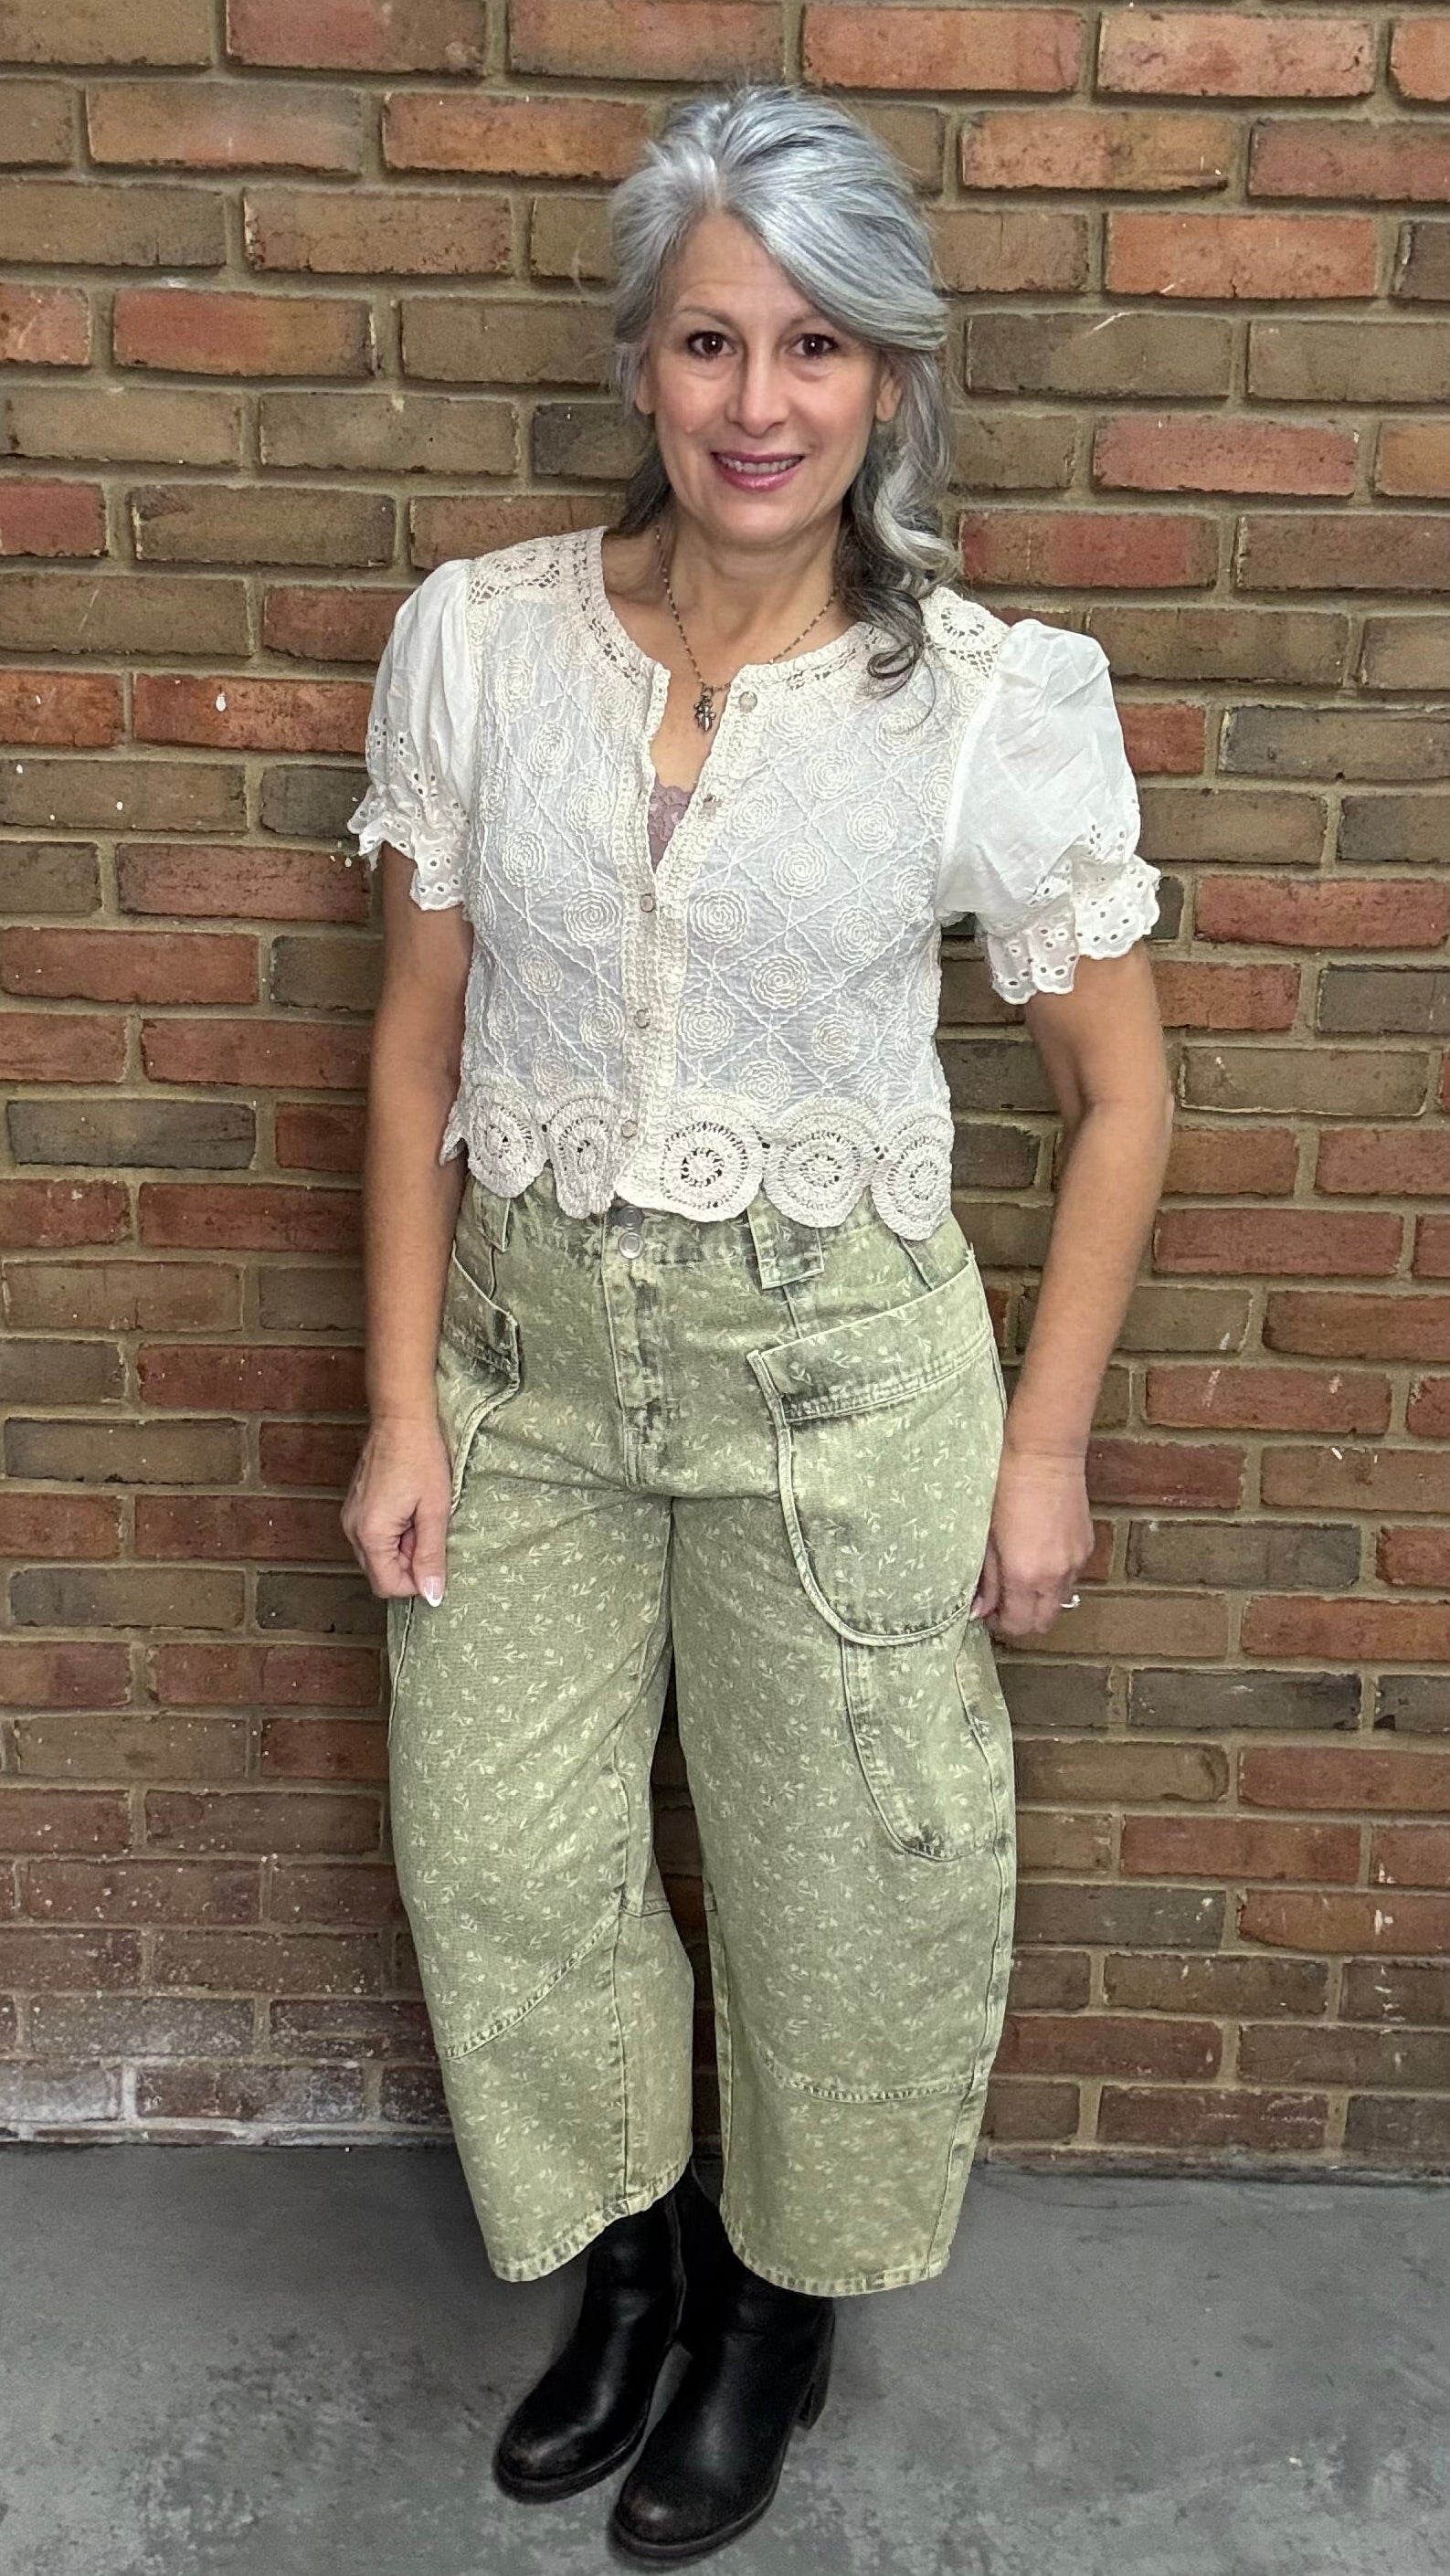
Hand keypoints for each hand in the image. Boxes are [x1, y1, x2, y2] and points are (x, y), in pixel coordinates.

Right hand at [342, 1415, 451, 1603]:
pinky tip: (410, 1508)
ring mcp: (351, 1516)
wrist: (401, 1418)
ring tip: (420, 1516)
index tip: (434, 1559)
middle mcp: (352, 1530)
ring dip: (402, 1547)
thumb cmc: (421, 1459)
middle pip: (379, 1572)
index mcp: (370, 1535)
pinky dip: (393, 1532)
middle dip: (408, 1563)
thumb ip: (431, 1556)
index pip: (387, 1586)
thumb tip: (432, 1596)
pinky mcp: (355, 1506)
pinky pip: (373, 1536)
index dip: (415, 1582)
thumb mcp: (434, 1510)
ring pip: (377, 1554)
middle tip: (428, 1531)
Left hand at [969, 1442, 1092, 1640]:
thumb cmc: (1004, 1489)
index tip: (989, 1611)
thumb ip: (987, 1578)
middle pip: (1043, 1623)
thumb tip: (980, 1610)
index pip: (1019, 1625)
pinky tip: (1039, 1556)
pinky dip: (1055, 1579)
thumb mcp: (986, 1536)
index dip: (1001, 1625)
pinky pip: (1071, 1578)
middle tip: (1004, 1601)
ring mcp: (1075, 1563)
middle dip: (1023, 1619)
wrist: (1044, 1456)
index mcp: (1025, 1576)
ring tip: (1021, 1576)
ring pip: (1060, 1602)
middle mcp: (1055, 1577)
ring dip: (1040, 1600)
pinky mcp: (1086, 1547)